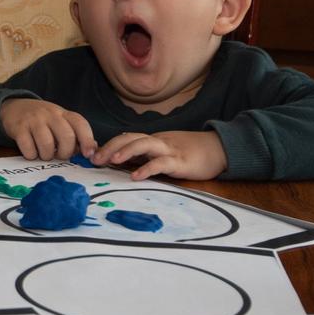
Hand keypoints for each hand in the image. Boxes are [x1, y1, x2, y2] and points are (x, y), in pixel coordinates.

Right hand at [0, 98, 95, 161]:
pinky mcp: (19, 128)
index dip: (88, 140)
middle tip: (59, 155)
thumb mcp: (60, 121)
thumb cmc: (42, 120)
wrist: (14, 107)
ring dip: (47, 156)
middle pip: (67, 137)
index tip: (89, 154)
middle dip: (65, 153)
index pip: (81, 124)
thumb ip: (75, 134)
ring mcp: (34, 120)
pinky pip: (29, 149)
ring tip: (44, 153)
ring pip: (47, 145)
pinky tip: (31, 150)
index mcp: (63, 113)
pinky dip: (31, 155)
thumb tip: (93, 150)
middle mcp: (50, 114)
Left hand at [92, 129, 227, 180]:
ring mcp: (170, 150)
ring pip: (144, 144)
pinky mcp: (181, 161)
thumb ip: (147, 156)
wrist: (220, 149)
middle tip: (94, 159)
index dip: (109, 144)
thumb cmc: (192, 154)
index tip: (93, 155)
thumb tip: (123, 164)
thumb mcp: (165, 153)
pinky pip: (161, 163)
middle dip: (110, 147)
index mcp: (153, 140)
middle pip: (130, 137)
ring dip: (126, 151)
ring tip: (111, 160)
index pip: (127, 137)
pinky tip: (136, 177)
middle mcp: (159, 141)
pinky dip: (147, 168)